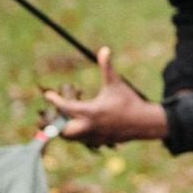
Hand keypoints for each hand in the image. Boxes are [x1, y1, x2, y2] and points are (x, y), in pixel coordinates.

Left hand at [42, 48, 167, 147]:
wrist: (144, 123)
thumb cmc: (129, 101)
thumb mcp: (116, 83)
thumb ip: (107, 67)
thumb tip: (104, 49)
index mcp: (93, 111)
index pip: (67, 108)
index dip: (55, 100)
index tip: (48, 95)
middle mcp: (91, 127)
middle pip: (64, 132)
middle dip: (57, 124)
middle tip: (57, 112)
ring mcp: (95, 137)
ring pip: (72, 138)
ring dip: (67, 128)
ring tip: (69, 115)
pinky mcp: (99, 142)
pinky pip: (82, 141)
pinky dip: (78, 133)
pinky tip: (82, 122)